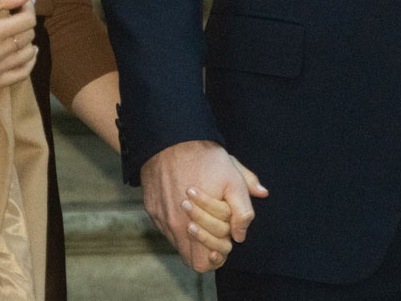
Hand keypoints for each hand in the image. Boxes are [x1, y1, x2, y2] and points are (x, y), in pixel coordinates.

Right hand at [0, 0, 37, 88]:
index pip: (27, 21)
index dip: (29, 8)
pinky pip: (21, 74)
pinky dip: (29, 62)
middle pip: (28, 36)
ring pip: (27, 53)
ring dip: (28, 41)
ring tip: (21, 32)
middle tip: (18, 16)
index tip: (24, 3)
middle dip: (26, 22)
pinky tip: (28, 51)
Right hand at [140, 141, 267, 271]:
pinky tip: (185, 204)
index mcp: (198, 224)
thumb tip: (248, 223)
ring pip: (178, 243)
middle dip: (205, 247)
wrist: (171, 138)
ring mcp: (162, 219)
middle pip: (191, 259)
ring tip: (200, 215)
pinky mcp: (152, 209)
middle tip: (215, 230)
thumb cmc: (204, 157)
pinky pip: (165, 227)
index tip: (224, 240)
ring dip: (190, 236)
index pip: (205, 263)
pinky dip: (176, 222)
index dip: (218, 254)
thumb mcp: (233, 175)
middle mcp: (176, 227)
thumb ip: (244, 205)